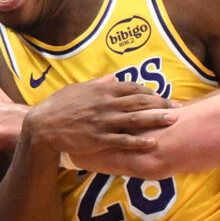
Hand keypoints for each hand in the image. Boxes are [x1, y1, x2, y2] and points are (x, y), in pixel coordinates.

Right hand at [26, 76, 176, 153]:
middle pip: (139, 102)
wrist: (42, 126)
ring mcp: (103, 121)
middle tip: (178, 108)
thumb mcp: (77, 88)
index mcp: (101, 89)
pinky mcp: (98, 138)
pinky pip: (123, 140)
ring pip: (135, 119)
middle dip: (160, 104)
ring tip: (173, 120)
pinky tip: (153, 142)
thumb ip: (97, 83)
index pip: (132, 88)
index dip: (149, 92)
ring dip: (156, 119)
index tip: (161, 96)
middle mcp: (105, 103)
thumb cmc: (58, 106)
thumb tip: (112, 78)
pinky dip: (139, 141)